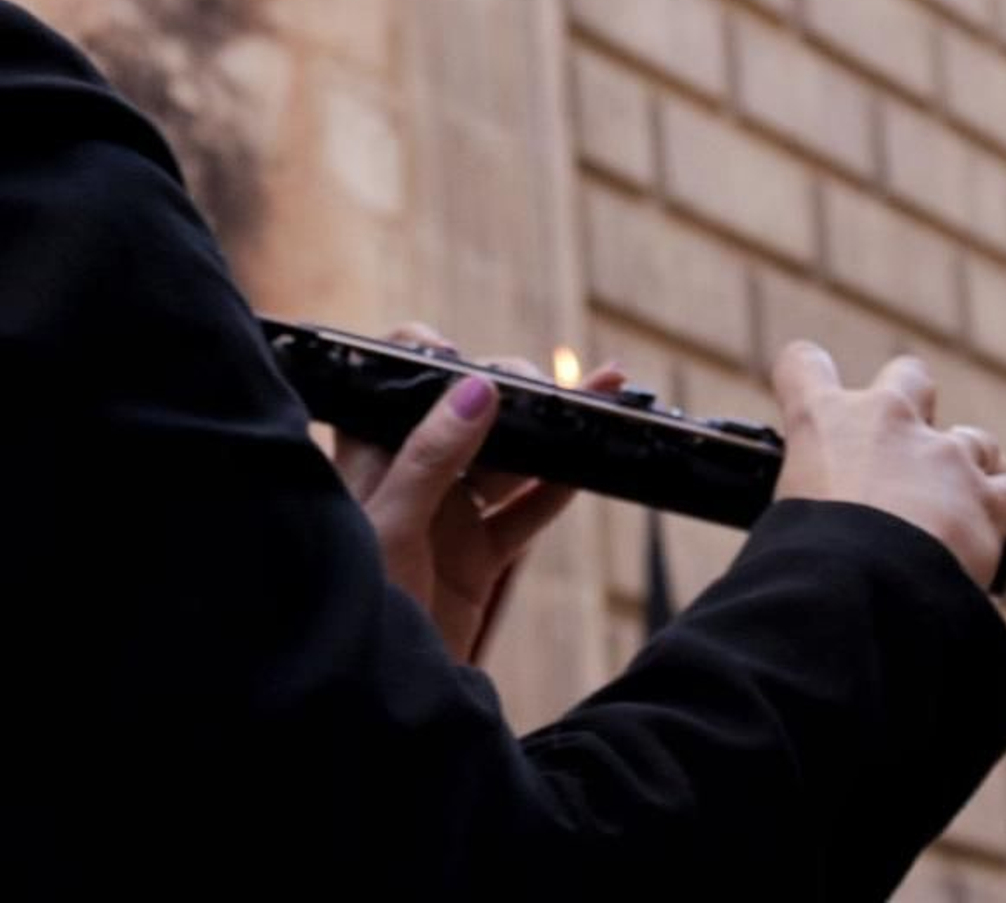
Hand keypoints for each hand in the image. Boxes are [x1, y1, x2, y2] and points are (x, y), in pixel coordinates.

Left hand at [334, 324, 624, 660]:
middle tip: (548, 385)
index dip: (421, 359)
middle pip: (464, 416)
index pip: (388, 387)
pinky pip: (526, 515)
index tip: (459, 352)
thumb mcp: (389, 528)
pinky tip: (590, 462)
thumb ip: (432, 458)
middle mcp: (408, 482)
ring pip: (507, 461)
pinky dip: (559, 490)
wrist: (368, 709)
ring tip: (596, 397)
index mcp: (367, 463)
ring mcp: (446, 520)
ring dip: (550, 433)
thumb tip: (478, 388)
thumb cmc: (354, 613)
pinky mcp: (477, 560)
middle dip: (509, 391)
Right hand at [771, 343, 1005, 585]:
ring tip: (962, 502)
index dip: (803, 373)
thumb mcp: (779, 522)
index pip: (801, 365)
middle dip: (911, 403)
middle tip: (901, 447)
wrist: (861, 580)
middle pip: (909, 377)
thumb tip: (769, 567)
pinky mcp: (989, 501)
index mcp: (823, 422)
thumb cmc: (802, 558)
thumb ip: (793, 514)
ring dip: (971, 466)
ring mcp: (945, 458)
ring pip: (975, 440)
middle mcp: (890, 421)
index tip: (805, 379)